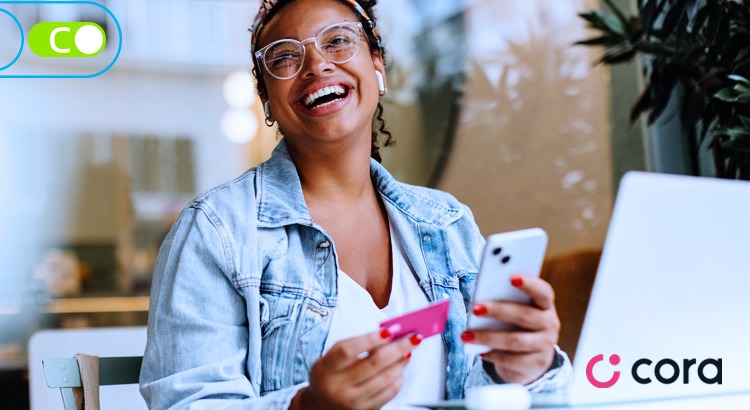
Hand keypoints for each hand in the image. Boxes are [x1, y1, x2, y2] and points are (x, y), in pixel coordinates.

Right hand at [291, 330, 422, 409]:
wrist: (321, 406)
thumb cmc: (330, 375)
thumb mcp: (331, 359)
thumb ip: (354, 347)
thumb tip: (387, 335)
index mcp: (325, 368)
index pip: (347, 350)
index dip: (369, 340)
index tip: (388, 332)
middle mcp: (337, 387)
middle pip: (372, 364)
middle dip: (397, 349)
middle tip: (413, 338)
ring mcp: (352, 401)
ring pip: (384, 379)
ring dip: (401, 363)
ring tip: (408, 351)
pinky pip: (388, 393)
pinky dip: (398, 379)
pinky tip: (400, 369)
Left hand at [462, 274, 559, 384]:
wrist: (529, 360)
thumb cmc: (516, 326)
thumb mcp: (514, 311)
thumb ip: (504, 301)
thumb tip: (480, 300)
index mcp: (545, 305)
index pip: (543, 291)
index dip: (530, 284)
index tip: (511, 277)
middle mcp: (550, 323)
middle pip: (525, 315)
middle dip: (498, 310)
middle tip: (475, 308)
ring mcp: (545, 345)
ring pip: (515, 340)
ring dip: (488, 337)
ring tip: (466, 335)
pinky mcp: (536, 364)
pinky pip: (512, 360)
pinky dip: (493, 354)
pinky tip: (479, 351)